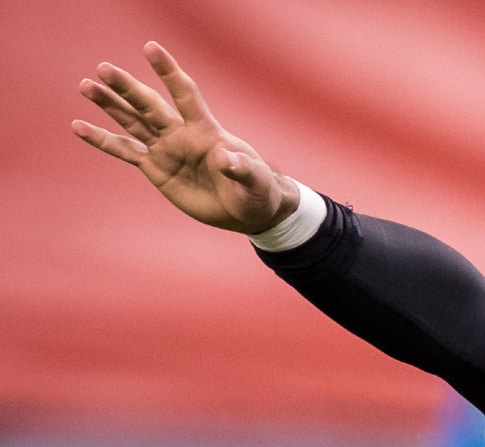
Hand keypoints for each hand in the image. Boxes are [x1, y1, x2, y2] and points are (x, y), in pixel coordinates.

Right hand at [73, 41, 298, 233]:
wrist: (246, 211)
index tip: (150, 48)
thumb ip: (240, 168)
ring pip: (132, 122)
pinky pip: (124, 151)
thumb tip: (225, 158)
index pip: (185, 94)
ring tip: (86, 85)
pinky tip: (79, 126)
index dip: (169, 72)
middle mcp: (181, 134)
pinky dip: (102, 140)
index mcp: (206, 131)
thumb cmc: (256, 190)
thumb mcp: (254, 181)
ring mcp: (166, 149)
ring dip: (109, 105)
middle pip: (149, 106)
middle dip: (128, 88)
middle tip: (104, 68)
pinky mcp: (156, 168)